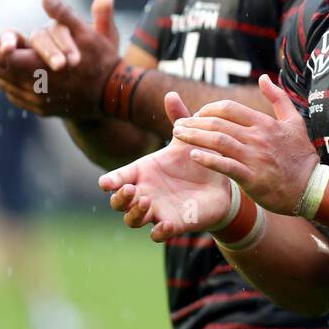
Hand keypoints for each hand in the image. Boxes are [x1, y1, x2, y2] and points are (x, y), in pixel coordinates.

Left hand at [0, 0, 121, 119]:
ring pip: (6, 84)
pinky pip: (17, 97)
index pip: (1, 56)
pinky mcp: (43, 110)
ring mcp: (38, 101)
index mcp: (40, 67)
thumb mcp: (89, 34)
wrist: (117, 96)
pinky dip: (7, 84)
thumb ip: (64, 14)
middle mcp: (35, 87)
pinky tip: (6, 76)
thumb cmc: (104, 61)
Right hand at [99, 93, 232, 240]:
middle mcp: (145, 192)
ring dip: (135, 214)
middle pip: (118, 202)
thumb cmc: (197, 159)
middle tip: (129, 190)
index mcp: (144, 171)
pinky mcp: (173, 223)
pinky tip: (165, 224)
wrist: (221, 182)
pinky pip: (158, 234)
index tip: (108, 182)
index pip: (118, 177)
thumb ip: (180, 118)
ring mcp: (157, 210)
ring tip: (146, 203)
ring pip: (133, 220)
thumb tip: (171, 93)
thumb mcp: (189, 138)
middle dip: (119, 198)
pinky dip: (158, 231)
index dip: (110, 181)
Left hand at [170, 74, 319, 215]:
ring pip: (217, 141)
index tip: (196, 115)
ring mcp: (254, 157)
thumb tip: (264, 77)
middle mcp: (257, 137)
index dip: (208, 109)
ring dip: (194, 137)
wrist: (311, 187)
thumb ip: (278, 98)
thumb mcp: (294, 121)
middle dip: (193, 122)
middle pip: (217, 123)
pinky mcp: (252, 178)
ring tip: (177, 136)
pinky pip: (225, 166)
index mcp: (264, 123)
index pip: (228, 108)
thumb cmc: (301, 155)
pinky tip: (193, 156)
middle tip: (178, 125)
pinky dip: (208, 159)